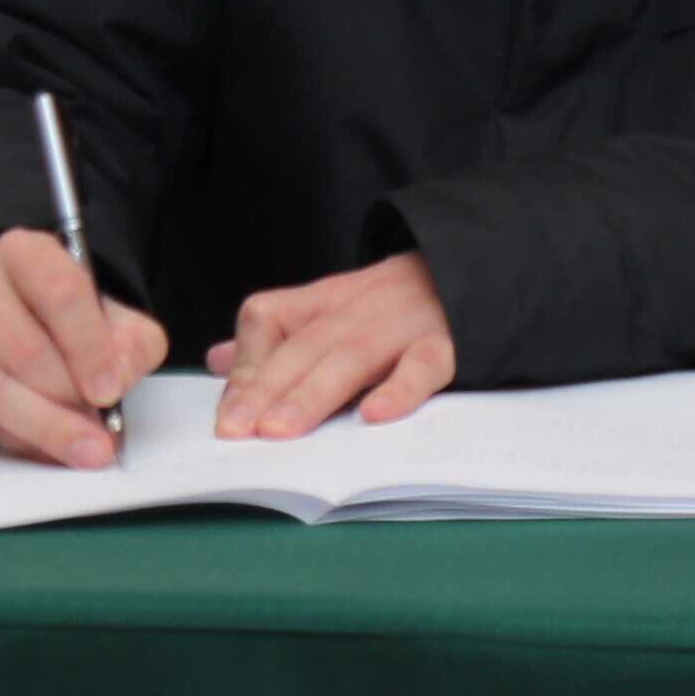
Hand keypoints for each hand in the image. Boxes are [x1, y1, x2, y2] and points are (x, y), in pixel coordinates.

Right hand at [0, 227, 170, 466]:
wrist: (9, 317)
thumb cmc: (66, 318)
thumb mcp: (115, 316)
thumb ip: (131, 343)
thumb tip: (116, 380)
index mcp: (24, 251)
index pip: (60, 293)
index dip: (89, 348)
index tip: (110, 392)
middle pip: (20, 349)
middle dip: (64, 401)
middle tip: (96, 437)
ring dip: (38, 426)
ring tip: (76, 447)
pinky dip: (6, 438)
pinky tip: (38, 444)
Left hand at [210, 251, 457, 439]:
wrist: (479, 265)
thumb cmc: (396, 305)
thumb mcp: (333, 307)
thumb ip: (277, 335)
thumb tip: (215, 361)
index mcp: (325, 298)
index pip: (268, 318)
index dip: (245, 367)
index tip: (226, 418)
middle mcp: (359, 308)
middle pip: (304, 345)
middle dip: (266, 388)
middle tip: (237, 431)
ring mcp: (404, 325)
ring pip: (352, 357)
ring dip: (312, 394)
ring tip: (279, 430)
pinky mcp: (450, 344)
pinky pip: (424, 366)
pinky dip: (400, 389)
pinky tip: (374, 415)